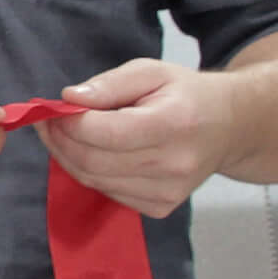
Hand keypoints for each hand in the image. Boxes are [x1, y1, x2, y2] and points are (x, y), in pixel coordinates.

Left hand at [40, 54, 223, 217]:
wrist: (229, 127)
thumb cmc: (185, 95)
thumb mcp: (150, 71)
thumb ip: (109, 84)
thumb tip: (69, 99)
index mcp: (174, 124)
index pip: (104, 133)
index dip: (69, 123)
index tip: (53, 110)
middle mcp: (174, 164)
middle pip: (93, 161)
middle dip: (60, 141)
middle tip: (48, 123)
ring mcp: (169, 192)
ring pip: (94, 180)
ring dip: (68, 157)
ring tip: (65, 134)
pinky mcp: (161, 207)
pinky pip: (108, 192)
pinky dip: (91, 173)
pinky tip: (95, 153)